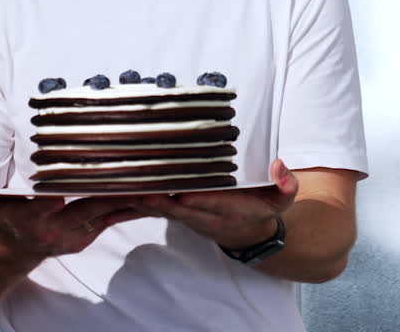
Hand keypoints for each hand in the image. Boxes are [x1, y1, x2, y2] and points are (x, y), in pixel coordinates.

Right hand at [0, 178, 151, 261]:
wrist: (11, 256)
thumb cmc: (2, 224)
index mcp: (33, 221)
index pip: (47, 207)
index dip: (58, 199)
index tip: (67, 191)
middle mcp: (57, 230)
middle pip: (87, 209)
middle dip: (111, 194)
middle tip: (134, 179)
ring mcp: (75, 234)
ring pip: (106, 213)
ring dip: (130, 200)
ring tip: (154, 185)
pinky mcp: (88, 234)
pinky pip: (113, 219)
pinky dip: (132, 207)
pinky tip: (152, 194)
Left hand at [133, 158, 298, 248]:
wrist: (246, 234)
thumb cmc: (261, 209)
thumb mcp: (282, 200)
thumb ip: (286, 184)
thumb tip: (279, 165)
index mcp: (229, 210)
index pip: (213, 205)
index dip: (199, 201)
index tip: (184, 195)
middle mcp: (203, 215)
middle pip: (178, 209)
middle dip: (159, 201)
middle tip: (141, 191)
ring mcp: (186, 215)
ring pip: (160, 209)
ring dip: (140, 202)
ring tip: (120, 191)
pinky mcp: (174, 211)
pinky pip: (152, 208)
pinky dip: (133, 203)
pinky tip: (113, 193)